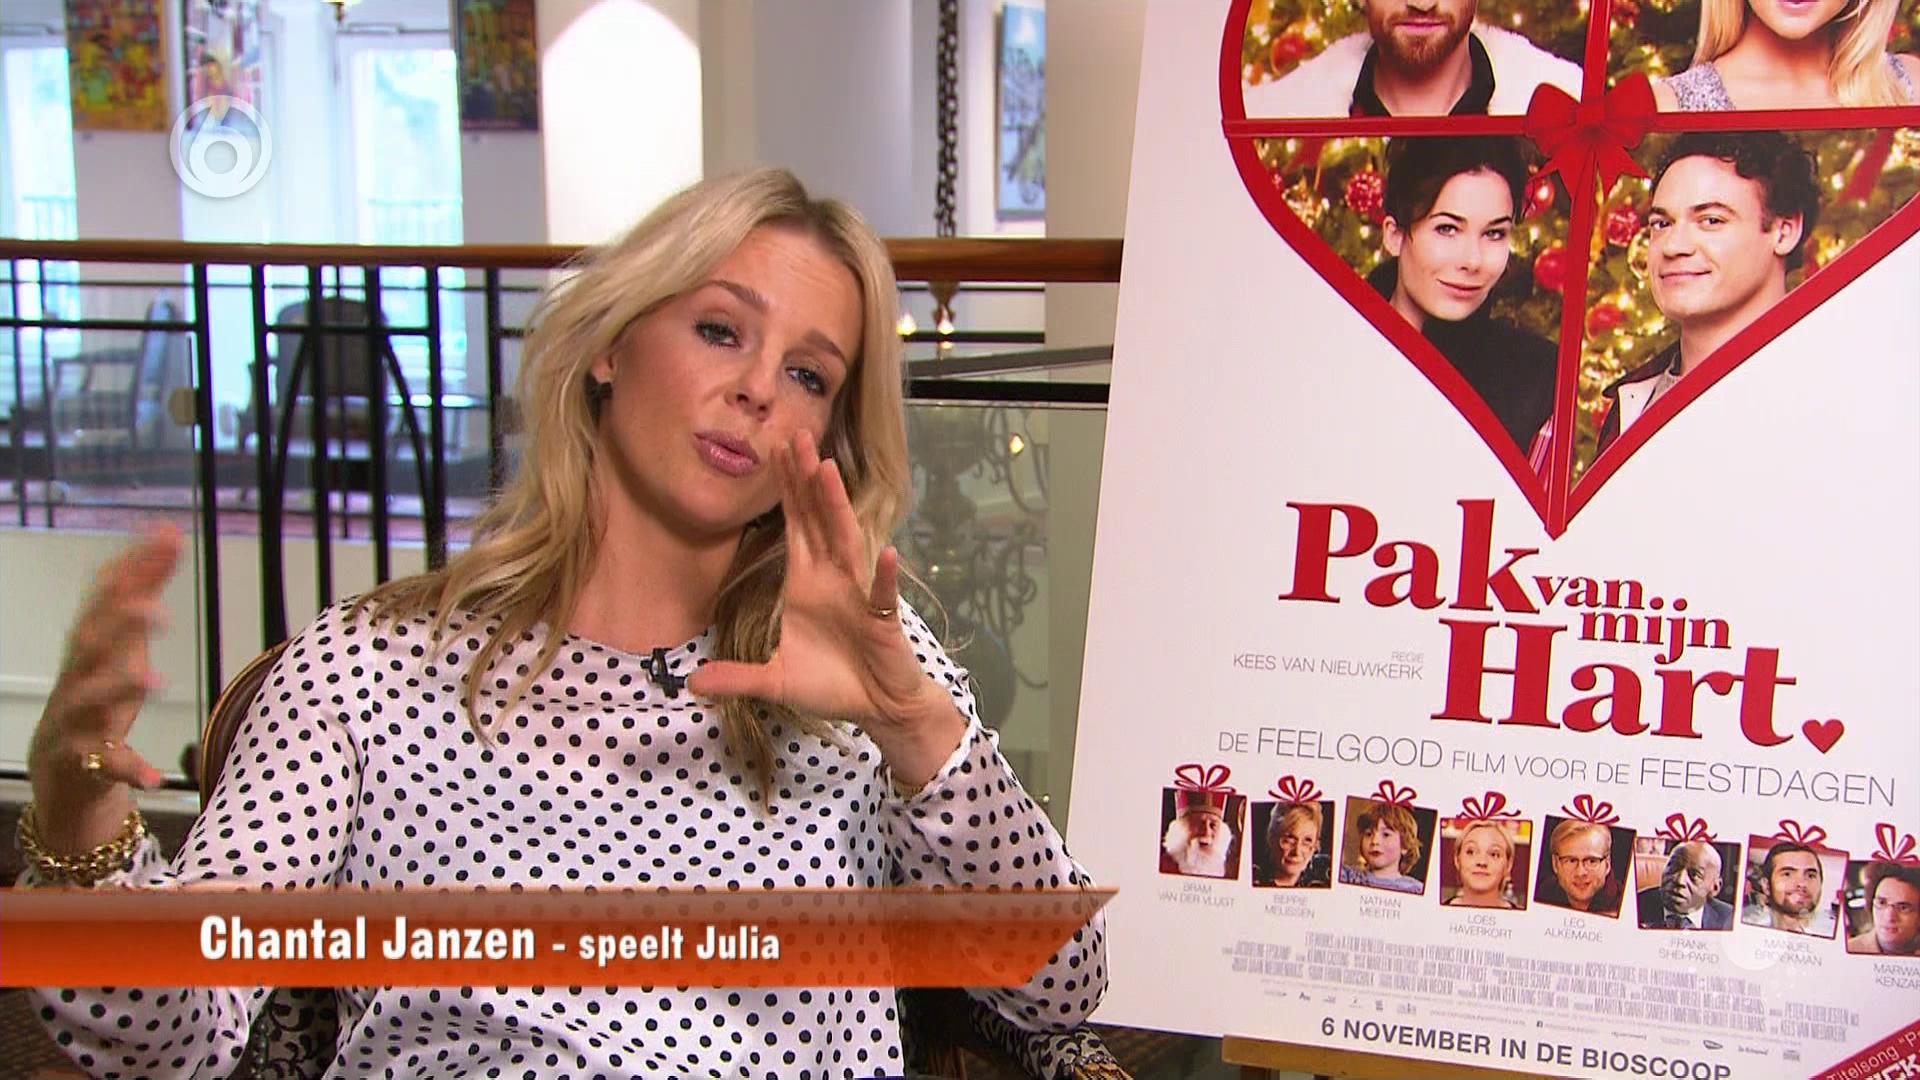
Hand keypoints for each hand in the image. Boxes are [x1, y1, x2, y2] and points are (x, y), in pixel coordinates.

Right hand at [28, 522, 180, 850]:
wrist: (63, 771)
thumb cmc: (99, 695)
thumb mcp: (125, 643)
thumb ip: (144, 592)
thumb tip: (167, 534)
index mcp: (92, 646)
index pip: (106, 599)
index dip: (133, 568)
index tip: (166, 537)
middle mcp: (78, 676)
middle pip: (89, 643)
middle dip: (117, 623)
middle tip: (156, 611)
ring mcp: (74, 719)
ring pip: (88, 699)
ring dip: (120, 687)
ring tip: (156, 681)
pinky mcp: (81, 761)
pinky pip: (104, 764)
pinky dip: (128, 768)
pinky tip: (153, 777)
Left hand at [686, 432, 966, 787]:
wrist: (877, 706)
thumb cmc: (832, 685)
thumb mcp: (775, 682)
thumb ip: (737, 677)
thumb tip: (691, 683)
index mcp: (806, 582)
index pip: (794, 524)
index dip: (785, 488)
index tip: (774, 449)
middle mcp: (832, 576)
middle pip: (816, 517)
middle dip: (804, 477)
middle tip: (795, 432)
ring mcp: (858, 593)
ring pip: (845, 539)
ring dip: (836, 506)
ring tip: (826, 469)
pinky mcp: (881, 618)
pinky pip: (880, 594)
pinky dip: (882, 575)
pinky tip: (885, 553)